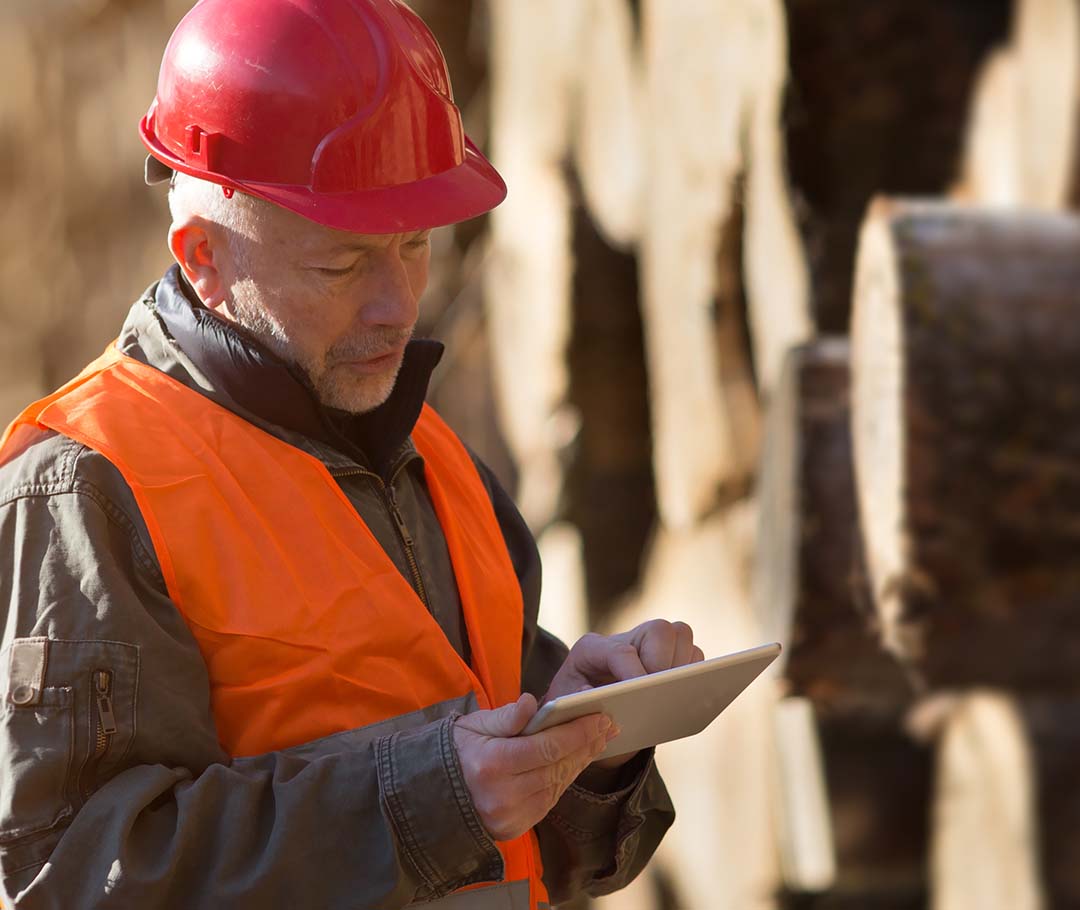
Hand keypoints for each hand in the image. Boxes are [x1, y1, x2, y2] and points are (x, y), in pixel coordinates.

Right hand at [452, 693, 616, 841]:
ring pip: (557, 785)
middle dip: (586, 745)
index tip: (600, 717)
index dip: (578, 732)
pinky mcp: (514, 828)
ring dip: (580, 762)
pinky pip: (549, 801)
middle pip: (558, 767)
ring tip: (597, 741)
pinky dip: (564, 779)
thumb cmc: (457, 750)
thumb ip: (506, 716)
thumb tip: (531, 702)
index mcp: (492, 764)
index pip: (547, 747)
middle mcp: (503, 795)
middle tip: (608, 726)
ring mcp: (509, 816)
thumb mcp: (475, 725)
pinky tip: (575, 762)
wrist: (433, 792)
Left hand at [543, 620, 704, 768]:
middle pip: (660, 629)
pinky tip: (688, 700)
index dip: (634, 672)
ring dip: (683, 667)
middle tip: (661, 691)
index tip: (639, 694)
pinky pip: (695, 657)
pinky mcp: (670, 662)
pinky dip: (696, 676)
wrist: (585, 719)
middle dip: (664, 660)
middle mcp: (625, 640)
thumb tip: (602, 704)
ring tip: (676, 695)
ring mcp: (650, 649)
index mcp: (593, 648)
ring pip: (681, 635)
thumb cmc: (573, 713)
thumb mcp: (567, 711)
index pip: (621, 651)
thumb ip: (579, 707)